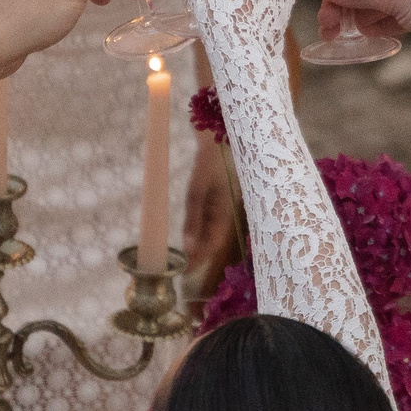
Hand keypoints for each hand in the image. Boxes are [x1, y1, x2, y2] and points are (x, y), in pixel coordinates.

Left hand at [182, 133, 232, 263]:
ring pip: (213, 232)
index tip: (187, 271)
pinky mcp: (219, 199)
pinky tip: (194, 236)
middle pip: (214, 241)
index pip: (214, 244)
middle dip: (201, 256)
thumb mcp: (197, 191)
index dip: (201, 259)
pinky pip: (211, 221)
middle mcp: (226, 211)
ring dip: (201, 245)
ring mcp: (223, 205)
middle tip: (184, 269)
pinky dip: (202, 232)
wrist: (217, 139)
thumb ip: (194, 219)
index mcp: (225, 212)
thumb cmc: (208, 163)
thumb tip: (189, 247)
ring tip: (187, 258)